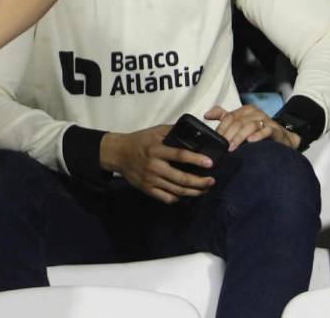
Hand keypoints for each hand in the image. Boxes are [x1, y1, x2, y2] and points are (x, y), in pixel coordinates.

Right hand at [100, 126, 214, 203]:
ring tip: (204, 189)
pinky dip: (178, 198)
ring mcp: (150, 180)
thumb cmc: (138, 141)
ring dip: (194, 191)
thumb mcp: (154, 131)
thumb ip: (172, 131)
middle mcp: (154, 166)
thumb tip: (192, 131)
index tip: (210, 163)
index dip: (196, 160)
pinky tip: (186, 194)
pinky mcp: (147, 189)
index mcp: (156, 150)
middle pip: (181, 178)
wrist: (117, 153)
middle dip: (200, 182)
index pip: (179, 155)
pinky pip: (166, 198)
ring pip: (177, 191)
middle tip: (211, 180)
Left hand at [204, 105, 297, 150]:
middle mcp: (255, 113)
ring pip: (249, 126)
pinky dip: (258, 135)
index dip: (221, 128)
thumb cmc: (259, 130)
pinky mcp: (275, 129)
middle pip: (237, 121)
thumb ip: (223, 117)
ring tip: (232, 147)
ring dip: (239, 137)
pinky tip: (251, 141)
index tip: (215, 139)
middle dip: (228, 134)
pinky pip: (266, 131)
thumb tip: (206, 115)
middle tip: (222, 146)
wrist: (282, 138)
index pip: (229, 117)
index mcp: (245, 110)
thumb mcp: (240, 122)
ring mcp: (266, 120)